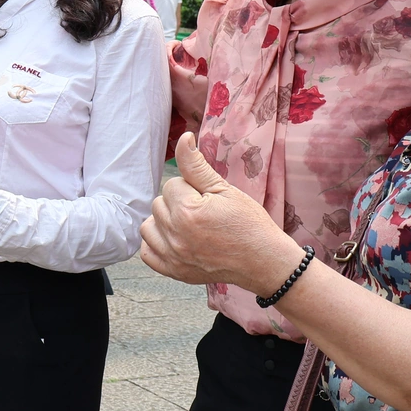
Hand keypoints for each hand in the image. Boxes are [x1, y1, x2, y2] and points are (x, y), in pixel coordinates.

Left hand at [139, 132, 304, 292]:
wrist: (263, 260)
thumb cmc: (249, 223)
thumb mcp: (225, 189)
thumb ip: (196, 165)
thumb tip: (183, 138)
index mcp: (187, 212)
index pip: (172, 184)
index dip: (192, 188)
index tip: (209, 200)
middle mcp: (175, 236)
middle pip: (158, 203)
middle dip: (178, 203)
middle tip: (203, 212)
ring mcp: (173, 257)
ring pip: (148, 226)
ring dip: (163, 222)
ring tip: (188, 224)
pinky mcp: (174, 272)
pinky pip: (147, 253)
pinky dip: (156, 243)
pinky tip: (174, 239)